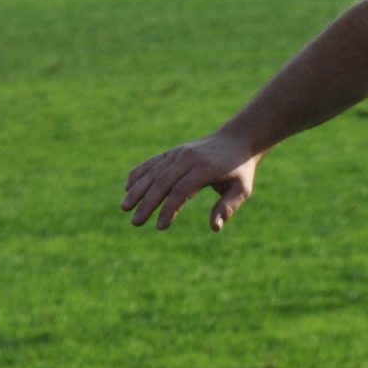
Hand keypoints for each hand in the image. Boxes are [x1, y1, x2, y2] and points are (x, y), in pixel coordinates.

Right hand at [122, 133, 261, 231]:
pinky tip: (127, 187)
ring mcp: (178, 153)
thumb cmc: (241, 170)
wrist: (237, 140)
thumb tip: (215, 227)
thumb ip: (228, 207)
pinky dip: (139, 173)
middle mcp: (187, 159)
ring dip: (137, 190)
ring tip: (125, 208)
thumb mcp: (242, 189)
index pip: (181, 191)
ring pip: (153, 172)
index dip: (169, 209)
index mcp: (204, 169)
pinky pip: (152, 163)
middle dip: (147, 204)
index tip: (160, 226)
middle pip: (162, 182)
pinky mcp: (174, 152)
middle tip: (136, 222)